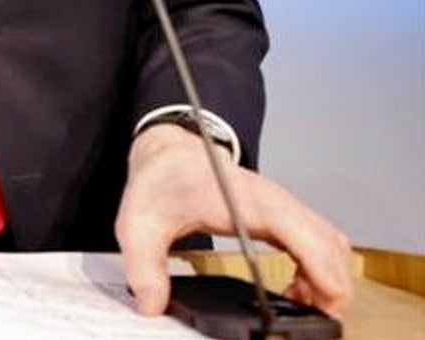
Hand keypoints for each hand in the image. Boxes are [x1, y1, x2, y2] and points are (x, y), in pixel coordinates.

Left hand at [117, 124, 352, 318]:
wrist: (169, 153)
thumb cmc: (162, 179)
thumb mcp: (140, 223)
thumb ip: (143, 265)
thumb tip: (150, 304)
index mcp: (250, 202)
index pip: (305, 236)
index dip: (323, 274)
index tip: (324, 307)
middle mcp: (276, 202)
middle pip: (330, 246)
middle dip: (331, 286)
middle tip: (310, 319)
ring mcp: (282, 207)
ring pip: (331, 244)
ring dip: (329, 278)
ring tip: (301, 307)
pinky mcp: (281, 216)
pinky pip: (319, 242)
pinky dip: (321, 268)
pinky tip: (297, 289)